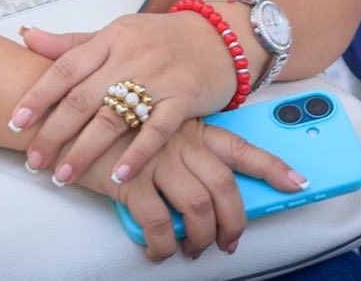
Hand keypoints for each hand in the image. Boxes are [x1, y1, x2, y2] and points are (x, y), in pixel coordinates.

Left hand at [9, 12, 238, 191]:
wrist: (220, 37)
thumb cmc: (162, 38)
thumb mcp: (117, 32)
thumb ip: (73, 42)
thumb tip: (26, 35)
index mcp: (111, 38)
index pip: (66, 66)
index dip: (39, 95)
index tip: (16, 123)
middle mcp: (132, 55)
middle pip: (84, 97)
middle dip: (54, 132)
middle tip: (34, 160)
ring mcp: (159, 77)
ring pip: (114, 117)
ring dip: (85, 150)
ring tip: (63, 175)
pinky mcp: (184, 98)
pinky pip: (157, 130)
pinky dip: (136, 154)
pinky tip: (118, 175)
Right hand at [77, 118, 305, 261]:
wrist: (62, 108)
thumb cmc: (108, 116)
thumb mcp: (150, 119)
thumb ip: (178, 141)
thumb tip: (199, 174)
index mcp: (192, 127)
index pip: (241, 148)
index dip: (272, 168)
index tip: (297, 183)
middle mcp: (182, 143)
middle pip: (224, 189)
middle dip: (233, 223)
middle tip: (230, 243)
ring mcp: (157, 160)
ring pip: (197, 209)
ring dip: (200, 239)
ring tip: (194, 251)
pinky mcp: (130, 180)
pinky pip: (157, 224)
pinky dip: (161, 245)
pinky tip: (158, 252)